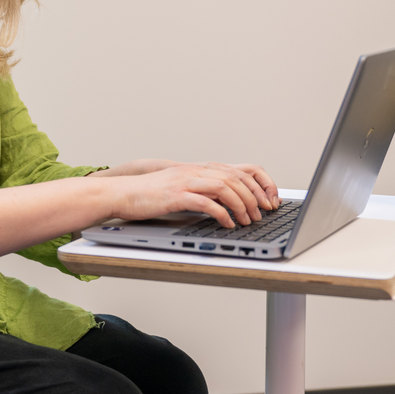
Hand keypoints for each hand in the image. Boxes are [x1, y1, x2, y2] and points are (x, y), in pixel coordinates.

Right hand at [90, 159, 279, 212]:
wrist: (124, 192)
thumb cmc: (151, 195)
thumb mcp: (183, 188)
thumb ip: (204, 192)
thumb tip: (228, 206)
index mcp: (201, 169)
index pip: (241, 169)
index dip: (261, 184)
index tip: (271, 200)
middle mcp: (196, 171)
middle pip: (237, 178)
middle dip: (255, 197)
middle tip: (262, 214)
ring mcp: (186, 181)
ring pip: (225, 187)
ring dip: (241, 205)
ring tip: (247, 221)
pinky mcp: (176, 195)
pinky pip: (205, 202)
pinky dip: (221, 213)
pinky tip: (227, 224)